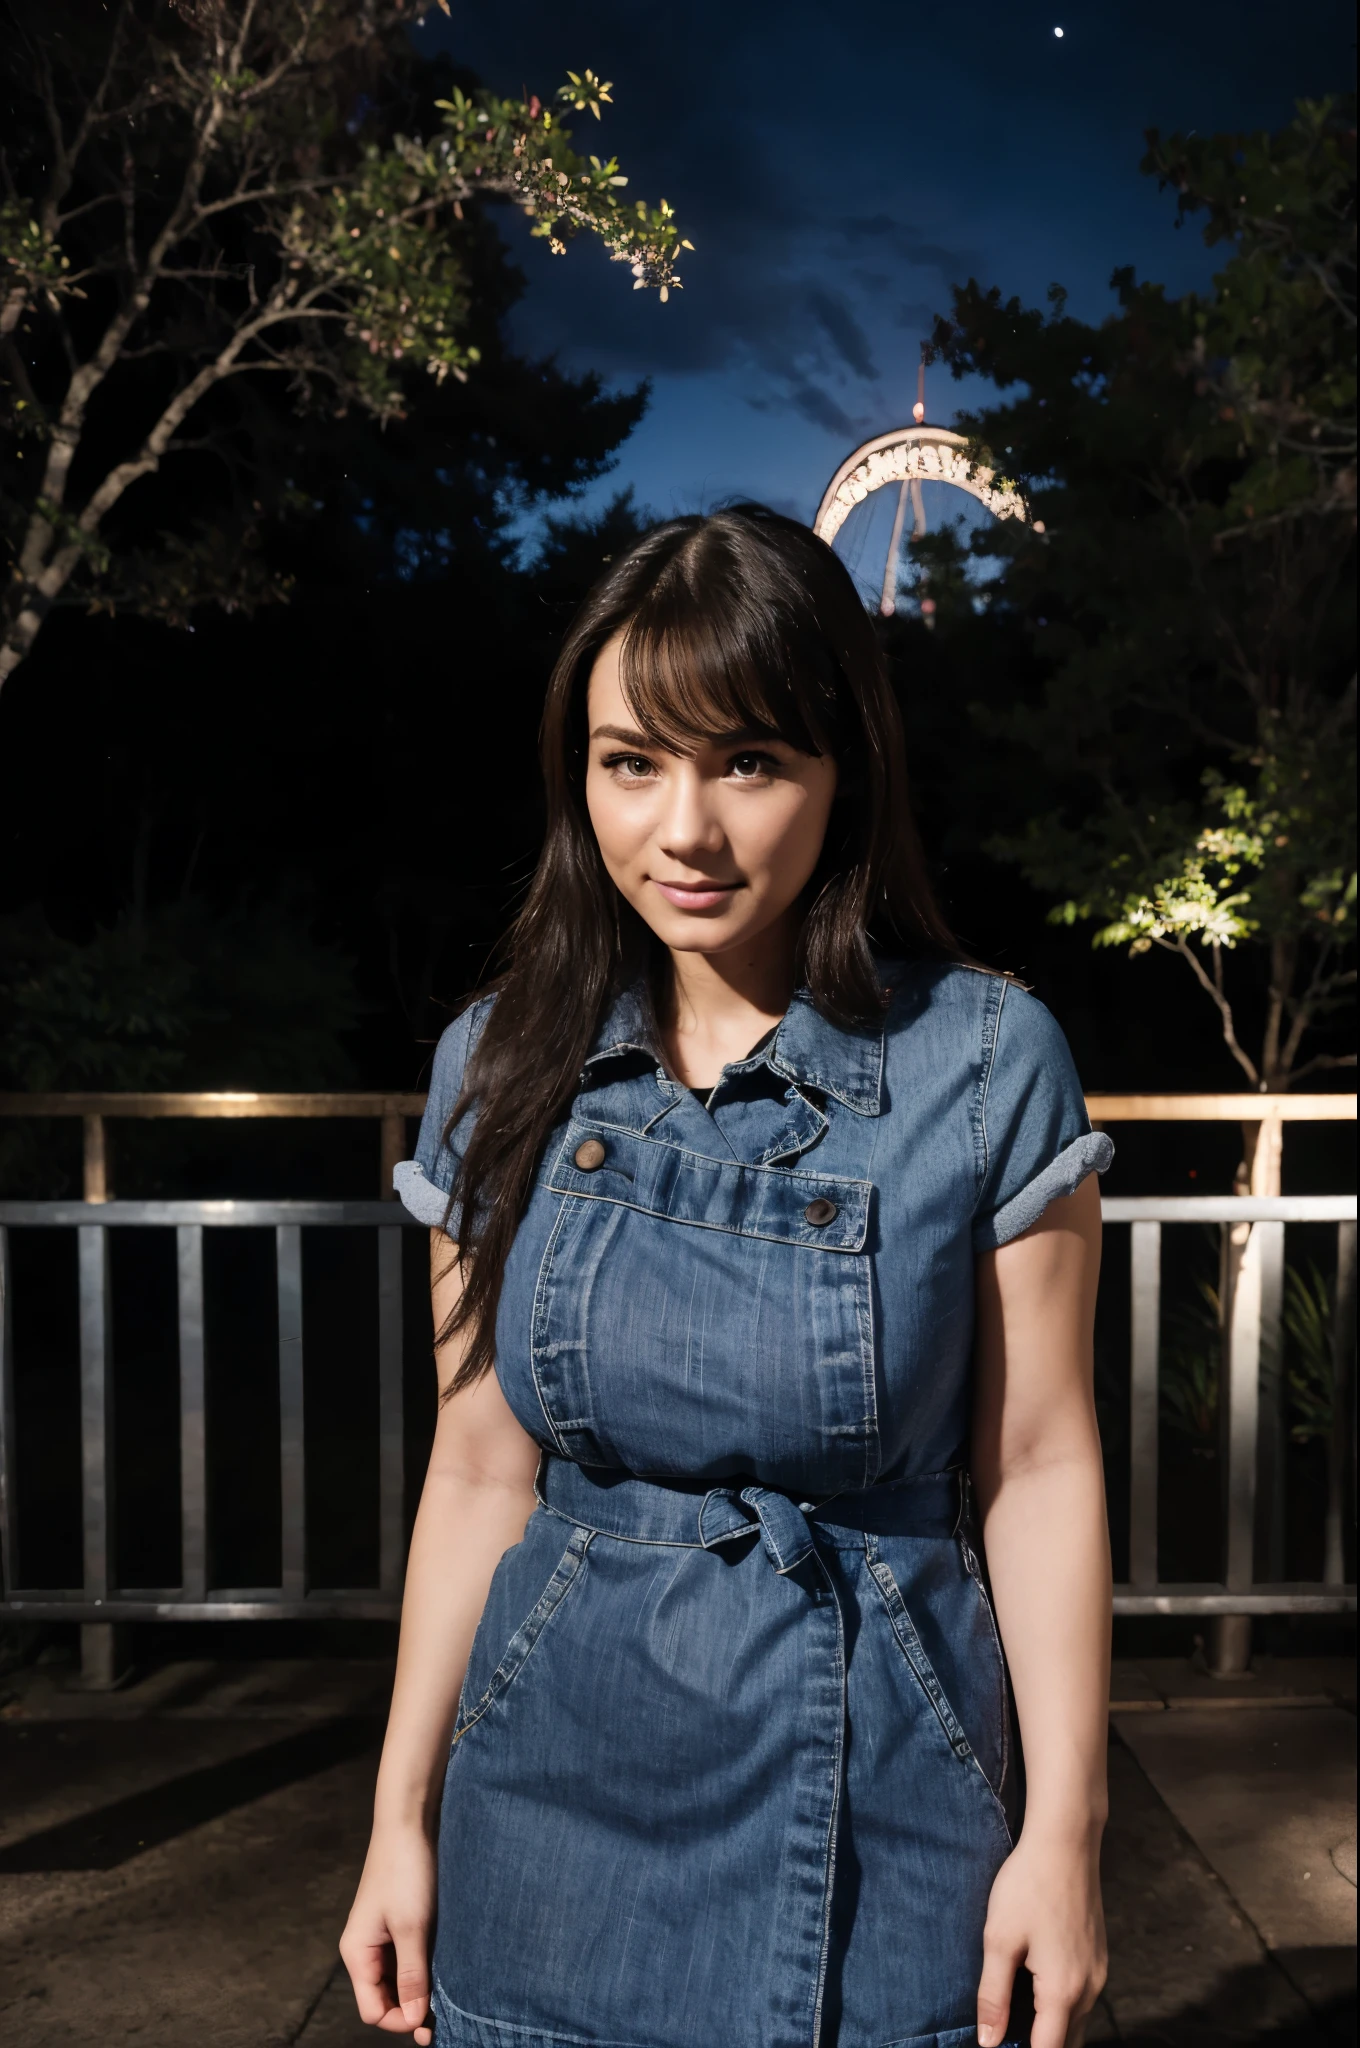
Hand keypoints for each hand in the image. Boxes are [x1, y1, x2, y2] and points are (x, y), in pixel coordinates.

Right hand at [339, 1821, 437, 2041]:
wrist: (409, 1822)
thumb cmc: (406, 1871)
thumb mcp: (411, 1928)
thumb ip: (412, 1977)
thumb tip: (412, 2022)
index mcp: (357, 1954)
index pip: (373, 2011)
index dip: (400, 2020)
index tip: (431, 2020)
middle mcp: (365, 1950)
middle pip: (384, 2000)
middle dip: (411, 2010)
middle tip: (445, 2015)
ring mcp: (381, 1937)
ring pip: (399, 1981)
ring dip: (420, 1989)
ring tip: (449, 1991)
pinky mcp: (398, 1924)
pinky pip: (407, 1960)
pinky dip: (424, 1969)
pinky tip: (445, 1968)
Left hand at [977, 1830, 1106, 2047]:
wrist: (1066, 1842)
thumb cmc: (1028, 1886)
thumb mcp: (999, 1939)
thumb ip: (993, 1996)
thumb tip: (988, 2042)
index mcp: (1063, 1991)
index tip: (1000, 2044)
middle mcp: (1089, 1990)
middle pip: (1066, 2043)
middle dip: (1039, 2046)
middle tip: (1007, 2034)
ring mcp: (1099, 1973)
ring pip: (1077, 2023)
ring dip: (1051, 2031)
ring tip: (1017, 2019)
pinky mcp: (1099, 1957)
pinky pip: (1083, 2000)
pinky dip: (1062, 2010)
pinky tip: (1035, 1991)